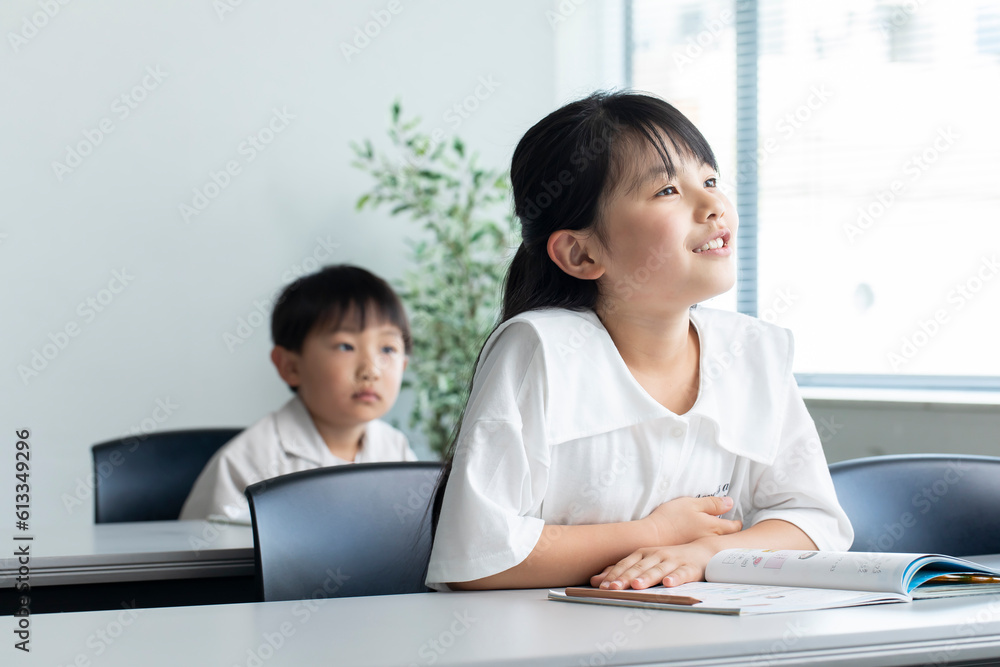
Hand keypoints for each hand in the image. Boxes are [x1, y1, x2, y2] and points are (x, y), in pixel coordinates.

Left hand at [589, 540, 716, 590]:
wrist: (702, 551)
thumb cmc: (669, 559)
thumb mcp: (645, 562)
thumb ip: (622, 571)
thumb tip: (596, 580)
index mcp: (644, 553)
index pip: (625, 564)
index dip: (613, 575)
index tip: (602, 586)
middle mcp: (656, 555)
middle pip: (639, 567)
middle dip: (625, 578)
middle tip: (613, 588)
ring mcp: (673, 561)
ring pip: (658, 570)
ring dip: (647, 577)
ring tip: (636, 585)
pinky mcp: (690, 568)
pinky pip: (682, 574)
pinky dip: (675, 578)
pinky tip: (668, 584)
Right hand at [643, 496, 741, 545]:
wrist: (651, 536)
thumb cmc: (671, 518)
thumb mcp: (692, 503)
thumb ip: (712, 503)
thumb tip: (730, 503)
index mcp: (714, 527)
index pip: (734, 527)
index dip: (737, 523)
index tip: (737, 521)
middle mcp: (711, 540)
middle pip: (728, 538)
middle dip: (730, 534)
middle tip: (730, 528)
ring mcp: (701, 549)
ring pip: (716, 544)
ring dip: (718, 540)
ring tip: (715, 535)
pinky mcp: (690, 554)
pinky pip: (704, 550)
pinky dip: (706, 547)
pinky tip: (699, 542)